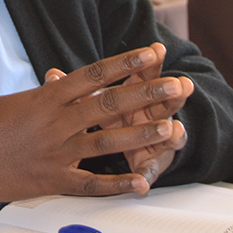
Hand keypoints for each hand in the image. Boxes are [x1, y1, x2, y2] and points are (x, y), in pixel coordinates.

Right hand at [0, 45, 186, 202]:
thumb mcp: (17, 101)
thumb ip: (48, 95)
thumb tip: (66, 84)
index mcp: (47, 97)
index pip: (93, 75)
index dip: (124, 64)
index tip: (150, 54)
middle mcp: (56, 122)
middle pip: (108, 105)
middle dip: (146, 94)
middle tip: (177, 87)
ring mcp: (56, 152)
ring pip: (106, 142)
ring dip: (141, 136)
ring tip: (171, 128)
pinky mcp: (52, 180)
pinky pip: (90, 183)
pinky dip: (116, 184)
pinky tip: (140, 183)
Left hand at [89, 42, 191, 186]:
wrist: (129, 142)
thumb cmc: (109, 113)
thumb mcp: (92, 100)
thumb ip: (77, 88)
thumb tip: (51, 75)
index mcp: (133, 96)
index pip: (144, 76)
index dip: (149, 64)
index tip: (157, 49)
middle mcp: (151, 116)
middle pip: (164, 104)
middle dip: (172, 95)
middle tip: (182, 85)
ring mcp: (155, 139)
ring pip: (167, 135)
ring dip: (172, 133)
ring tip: (174, 129)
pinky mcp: (149, 164)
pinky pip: (148, 171)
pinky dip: (146, 175)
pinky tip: (145, 183)